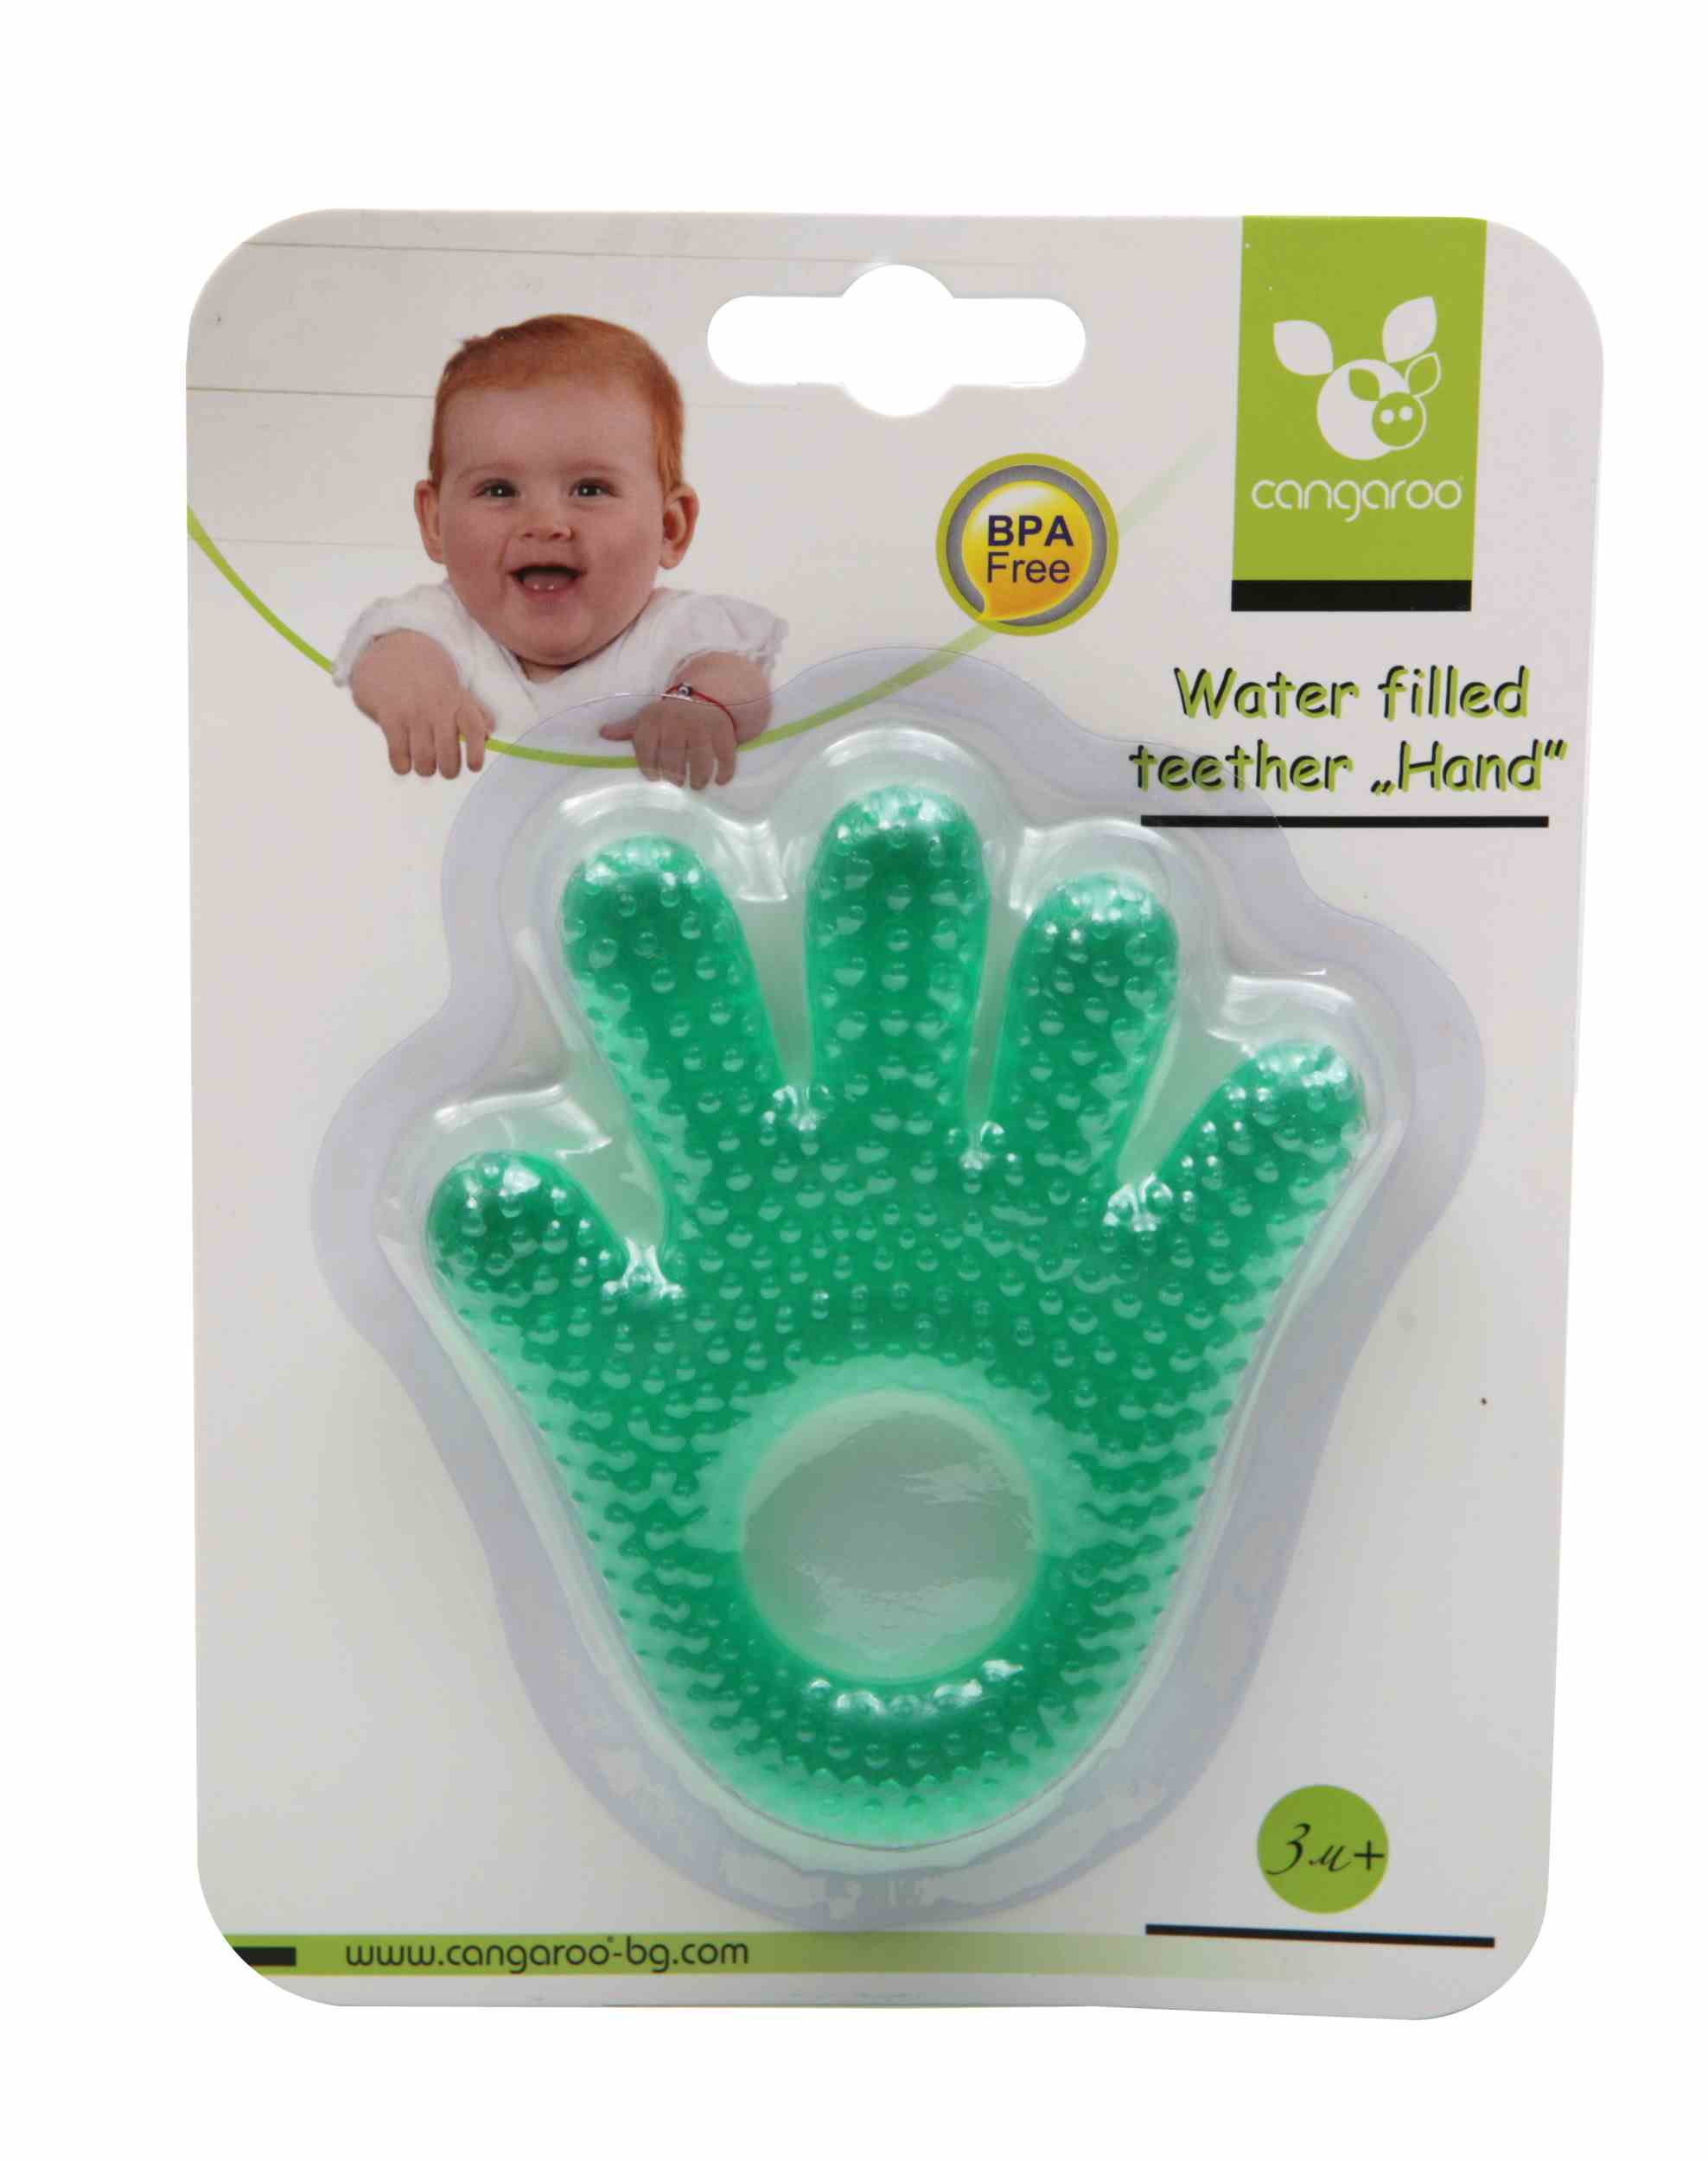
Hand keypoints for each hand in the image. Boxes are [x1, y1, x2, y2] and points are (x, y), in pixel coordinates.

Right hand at [349, 631, 492, 779]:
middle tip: (446, 770)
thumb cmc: (425, 672)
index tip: (473, 766)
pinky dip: (402, 765)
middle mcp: (437, 707)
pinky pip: (399, 755)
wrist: (390, 647)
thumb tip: (490, 734)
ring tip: (425, 765)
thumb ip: (474, 710)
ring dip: (426, 769)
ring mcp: (412, 713)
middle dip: (449, 770)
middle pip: (448, 754)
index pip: (474, 730)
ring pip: (424, 760)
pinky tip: (404, 761)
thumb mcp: (453, 685)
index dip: (476, 752)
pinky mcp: (389, 717)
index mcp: (457, 699)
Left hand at [599, 695, 736, 788]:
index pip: (647, 749)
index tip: (654, 778)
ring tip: (696, 785)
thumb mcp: (647, 718)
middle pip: (673, 759)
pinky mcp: (723, 731)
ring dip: (698, 779)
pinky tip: (720, 781)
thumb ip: (626, 729)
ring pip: (700, 761)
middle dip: (674, 777)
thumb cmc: (670, 715)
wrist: (704, 695)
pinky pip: (725, 756)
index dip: (649, 768)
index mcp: (655, 719)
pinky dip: (723, 772)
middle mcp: (677, 722)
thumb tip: (603, 733)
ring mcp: (702, 727)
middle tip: (677, 783)